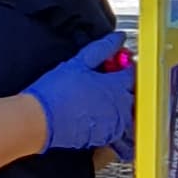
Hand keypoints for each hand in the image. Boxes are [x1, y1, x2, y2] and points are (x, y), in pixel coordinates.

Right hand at [22, 34, 133, 154]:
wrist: (40, 120)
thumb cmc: (56, 92)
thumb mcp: (79, 63)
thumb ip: (102, 49)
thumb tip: (118, 37)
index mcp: (116, 86)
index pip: (134, 74)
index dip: (127, 67)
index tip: (118, 66)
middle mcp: (120, 107)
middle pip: (136, 97)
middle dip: (127, 89)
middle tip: (111, 84)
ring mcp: (115, 125)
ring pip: (130, 117)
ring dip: (123, 109)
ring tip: (104, 103)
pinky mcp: (106, 139)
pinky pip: (120, 133)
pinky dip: (115, 125)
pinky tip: (98, 118)